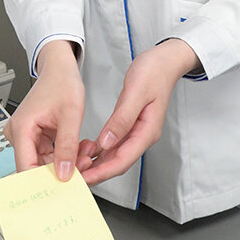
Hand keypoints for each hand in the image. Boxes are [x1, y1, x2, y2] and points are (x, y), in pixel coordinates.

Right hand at [3, 40, 84, 180]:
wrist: (59, 68)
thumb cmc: (62, 83)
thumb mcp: (70, 114)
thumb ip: (67, 146)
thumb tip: (64, 174)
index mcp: (21, 128)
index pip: (25, 168)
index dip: (43, 183)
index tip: (61, 192)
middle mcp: (18, 133)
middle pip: (36, 167)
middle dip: (61, 170)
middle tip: (85, 166)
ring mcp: (25, 135)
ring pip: (44, 162)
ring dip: (66, 163)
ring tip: (86, 154)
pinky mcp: (33, 136)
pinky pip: (48, 155)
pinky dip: (64, 155)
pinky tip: (79, 150)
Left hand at [77, 39, 199, 184]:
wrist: (164, 60)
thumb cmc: (154, 72)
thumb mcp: (136, 92)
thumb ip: (122, 119)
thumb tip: (107, 143)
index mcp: (147, 131)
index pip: (123, 161)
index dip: (102, 172)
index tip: (85, 179)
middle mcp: (143, 135)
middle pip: (118, 162)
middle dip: (96, 171)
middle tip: (74, 175)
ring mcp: (137, 130)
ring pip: (114, 154)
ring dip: (96, 161)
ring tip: (75, 163)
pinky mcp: (130, 123)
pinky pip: (114, 142)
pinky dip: (99, 147)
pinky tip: (86, 148)